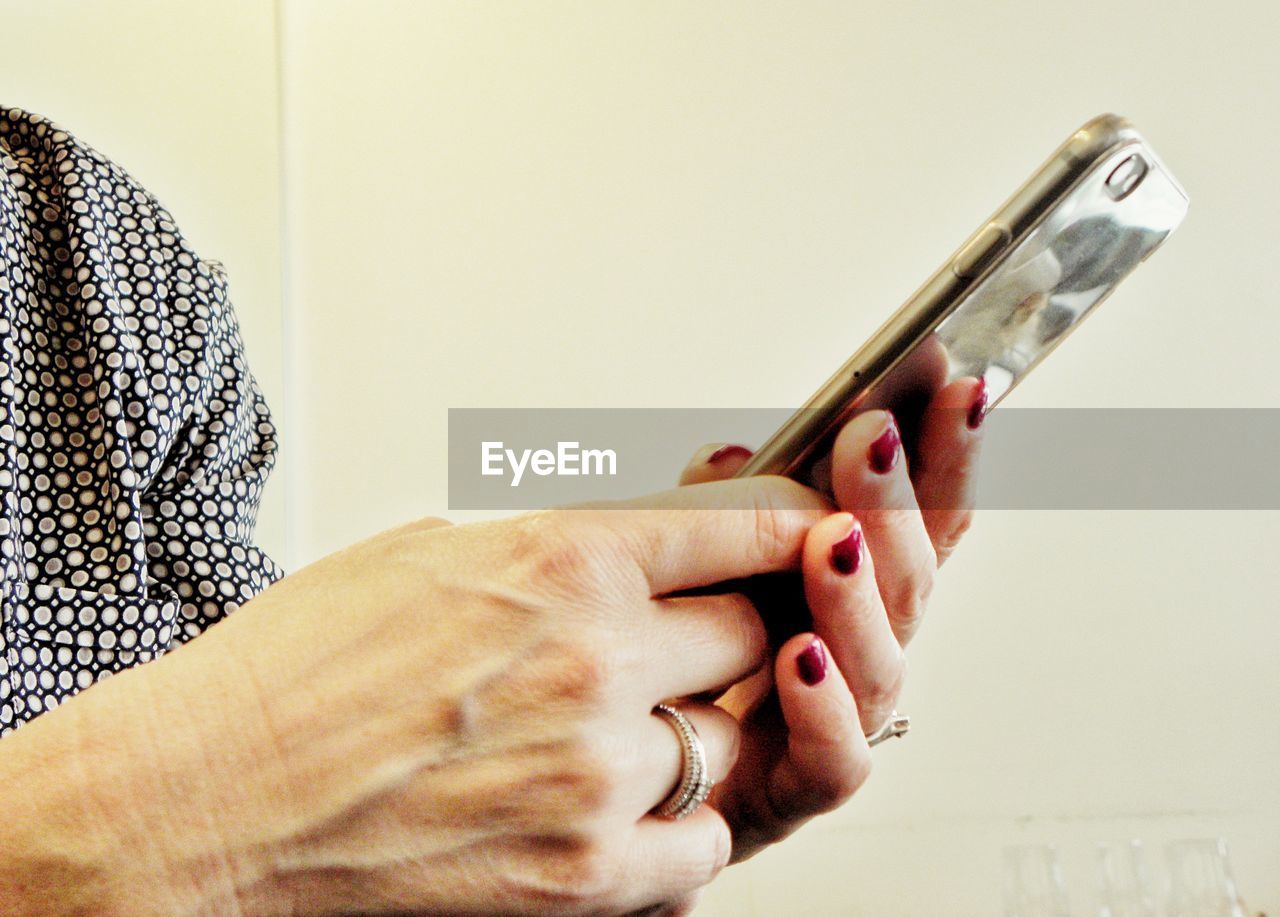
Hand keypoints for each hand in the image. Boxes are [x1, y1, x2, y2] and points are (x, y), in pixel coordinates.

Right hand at [2, 477, 840, 914]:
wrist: (206, 799)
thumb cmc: (292, 670)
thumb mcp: (429, 553)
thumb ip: (550, 548)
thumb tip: (630, 548)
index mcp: (560, 557)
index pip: (734, 527)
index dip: (785, 527)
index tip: (813, 531)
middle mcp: (594, 658)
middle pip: (748, 634)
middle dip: (730, 634)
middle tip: (692, 643)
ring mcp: (595, 771)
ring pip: (727, 740)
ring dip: (693, 734)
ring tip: (621, 731)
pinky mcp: (580, 872)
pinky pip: (701, 843)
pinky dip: (680, 826)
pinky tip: (629, 807)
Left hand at [677, 378, 985, 863]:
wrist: (613, 776)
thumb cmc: (668, 662)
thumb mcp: (684, 563)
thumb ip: (713, 512)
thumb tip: (726, 455)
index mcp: (842, 591)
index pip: (914, 518)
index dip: (942, 454)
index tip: (954, 382)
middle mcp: (853, 652)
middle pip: (908, 580)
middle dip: (895, 504)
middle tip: (873, 438)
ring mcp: (833, 722)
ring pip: (880, 665)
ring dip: (860, 595)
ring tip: (835, 540)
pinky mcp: (792, 792)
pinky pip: (833, 760)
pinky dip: (825, 709)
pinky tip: (803, 659)